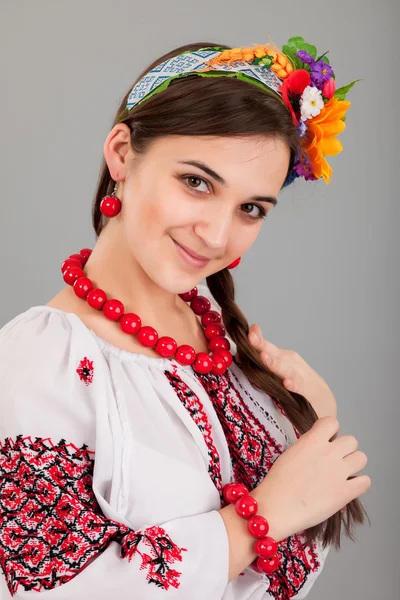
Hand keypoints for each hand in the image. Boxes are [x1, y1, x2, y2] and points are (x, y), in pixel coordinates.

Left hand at [248, 324, 336, 418]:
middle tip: (250, 337)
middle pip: (273, 353)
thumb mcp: (276, 372)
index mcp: (280, 358)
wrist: (324, 401)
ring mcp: (298, 376)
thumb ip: (260, 365)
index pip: (265, 346)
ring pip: (285, 369)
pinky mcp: (306, 393)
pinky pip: (298, 387)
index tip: (248, 328)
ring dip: (275, 364)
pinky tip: (287, 384)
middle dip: (261, 345)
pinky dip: (293, 385)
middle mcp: (289, 363)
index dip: (256, 338)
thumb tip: (239, 356)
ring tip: (264, 358)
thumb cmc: (294, 384)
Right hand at [251, 417, 370, 541]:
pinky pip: (365, 481)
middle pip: (352, 441)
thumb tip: (320, 448)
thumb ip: (309, 446)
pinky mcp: (346, 492)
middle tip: (334, 461)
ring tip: (343, 474)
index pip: (332, 422)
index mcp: (313, 440)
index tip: (325, 441)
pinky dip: (358, 484)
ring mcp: (339, 472)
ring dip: (353, 464)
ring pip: (362, 458)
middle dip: (344, 449)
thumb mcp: (291, 453)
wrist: (276, 508)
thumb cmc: (277, 482)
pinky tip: (347, 488)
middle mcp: (329, 452)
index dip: (330, 432)